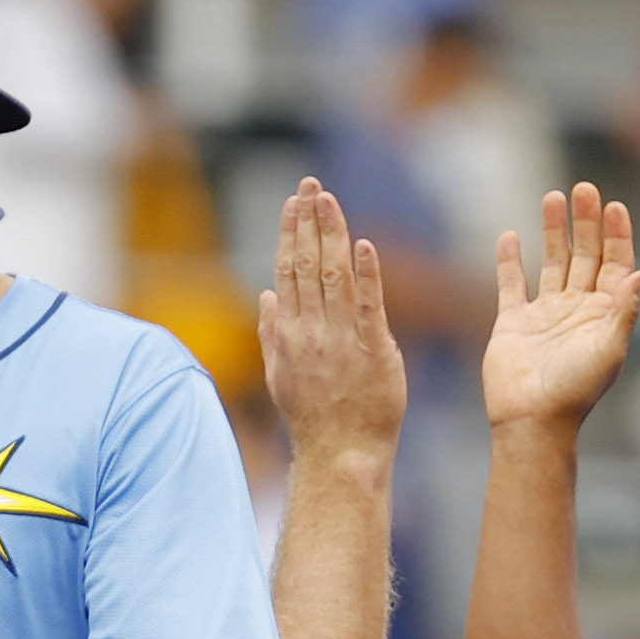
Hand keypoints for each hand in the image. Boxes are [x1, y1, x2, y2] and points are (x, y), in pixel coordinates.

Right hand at [257, 178, 402, 471]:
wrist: (341, 454)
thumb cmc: (314, 418)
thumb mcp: (281, 376)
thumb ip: (272, 333)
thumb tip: (266, 296)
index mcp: (290, 333)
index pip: (288, 270)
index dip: (291, 232)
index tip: (294, 200)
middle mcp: (312, 331)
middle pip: (308, 264)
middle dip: (309, 221)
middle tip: (312, 184)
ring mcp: (341, 340)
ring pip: (334, 276)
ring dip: (331, 234)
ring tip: (329, 200)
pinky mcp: (373, 351)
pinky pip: (368, 307)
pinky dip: (366, 275)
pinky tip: (363, 245)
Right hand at [484, 181, 639, 435]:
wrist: (531, 420)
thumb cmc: (574, 391)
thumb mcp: (608, 351)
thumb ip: (624, 311)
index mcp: (604, 315)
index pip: (615, 265)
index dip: (617, 235)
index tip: (614, 205)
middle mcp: (577, 310)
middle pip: (585, 255)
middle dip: (586, 222)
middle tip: (583, 189)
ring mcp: (545, 314)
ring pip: (552, 262)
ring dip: (553, 231)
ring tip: (551, 197)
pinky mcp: (513, 322)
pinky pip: (512, 284)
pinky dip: (510, 261)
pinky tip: (511, 237)